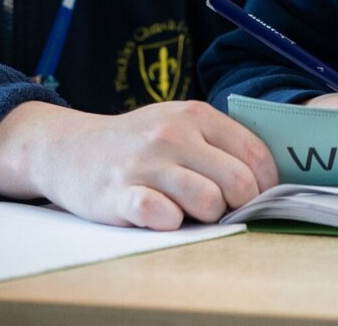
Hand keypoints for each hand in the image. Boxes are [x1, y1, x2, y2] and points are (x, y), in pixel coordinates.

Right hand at [0, 100, 278, 229]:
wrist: (69, 148)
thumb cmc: (136, 143)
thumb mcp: (178, 123)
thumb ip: (219, 141)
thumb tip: (269, 177)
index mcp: (195, 115)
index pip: (256, 154)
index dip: (266, 185)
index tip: (256, 197)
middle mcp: (173, 134)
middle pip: (238, 183)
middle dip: (237, 205)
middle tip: (219, 208)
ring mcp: (146, 164)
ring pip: (208, 202)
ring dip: (206, 216)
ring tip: (187, 210)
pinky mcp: (120, 194)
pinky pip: (163, 216)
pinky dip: (170, 222)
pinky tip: (160, 214)